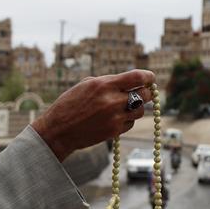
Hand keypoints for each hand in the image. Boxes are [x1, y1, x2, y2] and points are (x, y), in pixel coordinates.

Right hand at [32, 69, 154, 160]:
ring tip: (125, 106)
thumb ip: (109, 82)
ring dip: (136, 108)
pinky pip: (130, 123)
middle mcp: (112, 100)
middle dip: (146, 92)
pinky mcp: (114, 131)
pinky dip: (127, 120)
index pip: (137, 77)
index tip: (150, 77)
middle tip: (143, 92)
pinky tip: (115, 118)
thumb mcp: (86, 85)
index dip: (148, 76)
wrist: (58, 130)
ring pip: (140, 111)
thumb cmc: (70, 104)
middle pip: (144, 95)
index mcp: (104, 85)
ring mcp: (115, 117)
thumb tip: (130, 82)